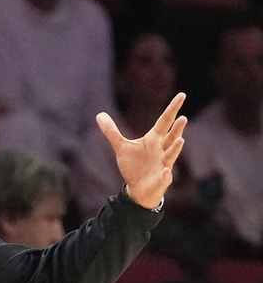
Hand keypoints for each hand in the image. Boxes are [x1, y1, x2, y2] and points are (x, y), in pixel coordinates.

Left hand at [96, 92, 186, 208]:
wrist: (137, 188)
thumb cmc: (134, 165)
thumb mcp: (121, 146)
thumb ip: (111, 131)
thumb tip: (99, 114)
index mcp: (154, 139)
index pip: (164, 121)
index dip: (172, 108)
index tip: (182, 94)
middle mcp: (162, 149)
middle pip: (171, 136)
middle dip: (177, 128)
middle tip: (183, 118)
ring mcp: (163, 164)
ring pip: (171, 155)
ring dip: (175, 148)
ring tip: (180, 140)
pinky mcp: (161, 179)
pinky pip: (165, 176)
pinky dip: (166, 174)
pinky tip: (166, 171)